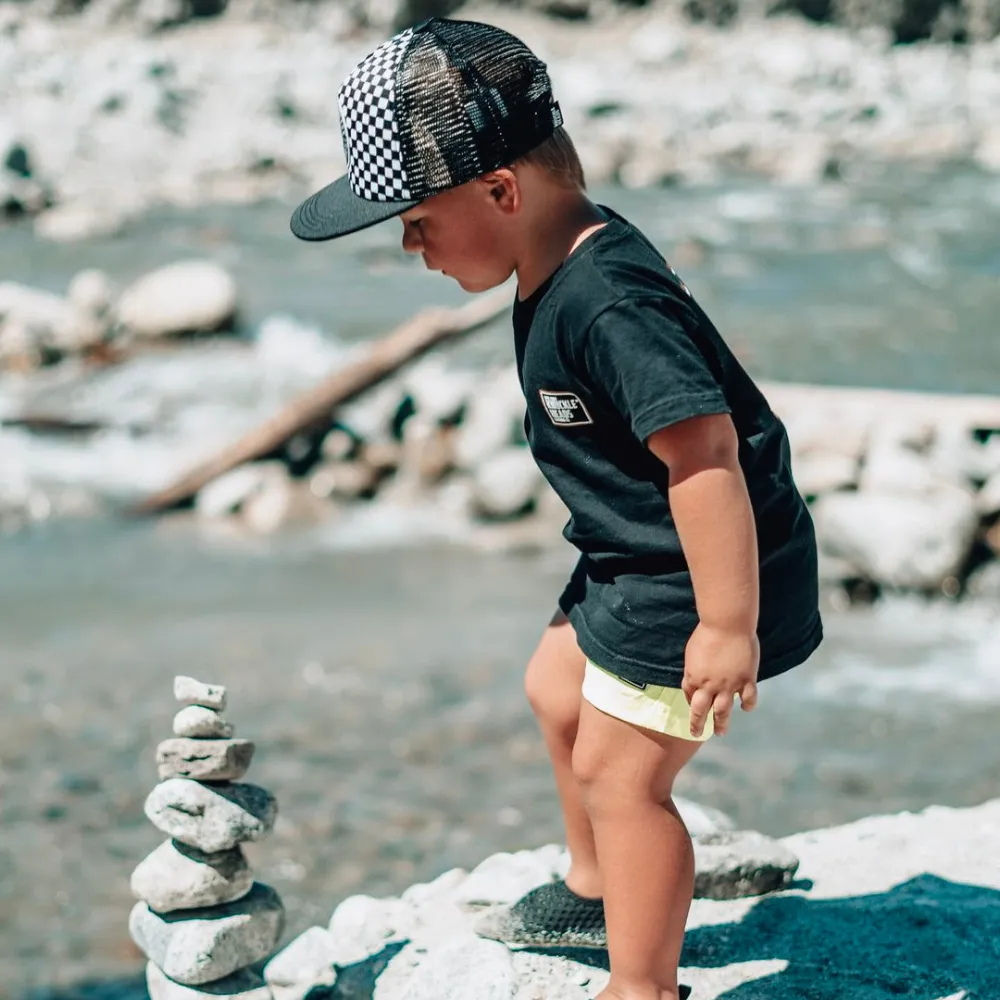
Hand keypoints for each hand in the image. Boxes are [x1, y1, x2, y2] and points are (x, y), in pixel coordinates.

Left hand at [682, 623, 759, 737]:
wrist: (727, 624)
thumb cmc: (706, 634)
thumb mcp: (692, 653)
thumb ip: (693, 670)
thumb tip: (694, 681)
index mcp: (694, 677)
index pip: (690, 696)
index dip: (691, 701)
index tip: (693, 705)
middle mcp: (710, 685)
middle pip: (702, 711)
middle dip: (699, 725)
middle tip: (698, 733)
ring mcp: (729, 685)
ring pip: (724, 711)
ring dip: (721, 723)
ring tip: (721, 732)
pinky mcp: (747, 679)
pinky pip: (748, 699)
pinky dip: (748, 705)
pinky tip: (746, 707)